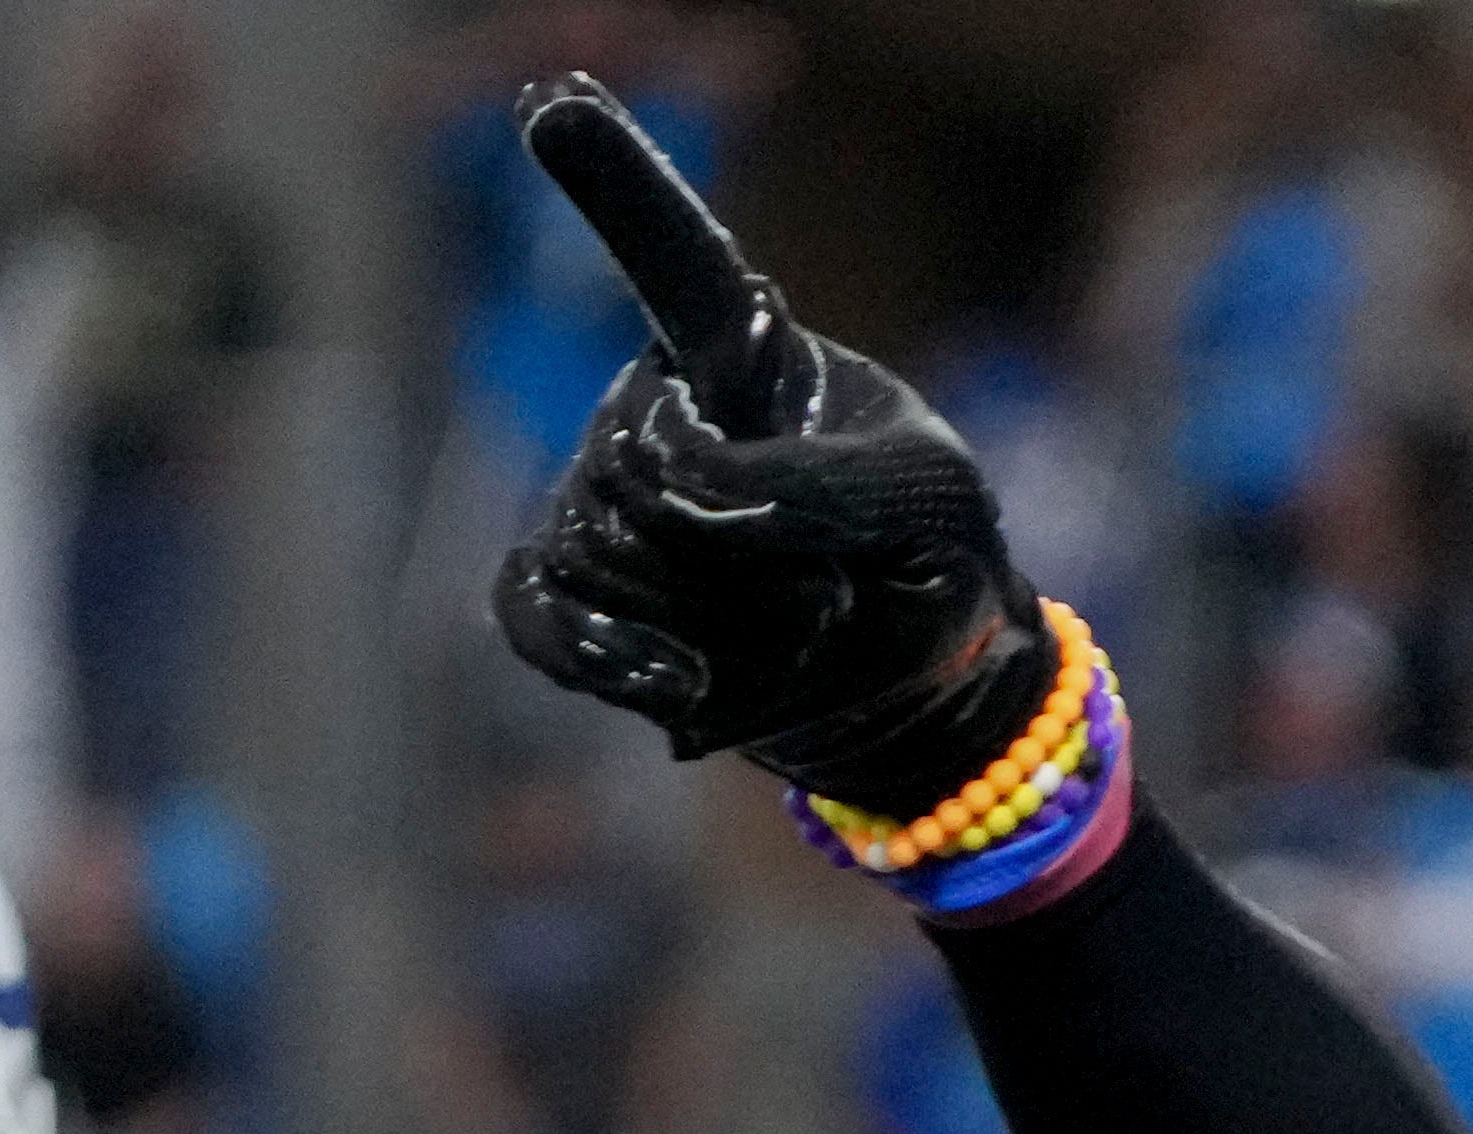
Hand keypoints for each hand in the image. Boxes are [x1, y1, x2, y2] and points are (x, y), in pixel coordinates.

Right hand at [485, 79, 1056, 808]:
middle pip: (641, 476)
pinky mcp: (583, 600)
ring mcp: (604, 503)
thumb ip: (820, 485)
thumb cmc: (932, 565)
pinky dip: (600, 656)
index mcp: (745, 355)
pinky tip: (677, 684)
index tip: (553, 101)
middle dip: (748, 561)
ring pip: (607, 558)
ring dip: (719, 625)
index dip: (616, 186)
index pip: (676, 263)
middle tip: (838, 590)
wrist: (915, 692)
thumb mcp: (925, 505)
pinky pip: (541, 617)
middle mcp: (655, 409)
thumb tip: (687, 500)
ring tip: (795, 635)